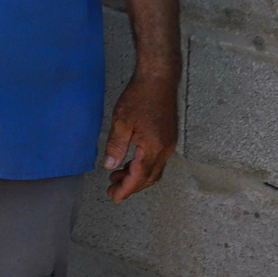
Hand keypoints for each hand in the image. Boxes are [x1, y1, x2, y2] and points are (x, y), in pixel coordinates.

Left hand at [102, 73, 178, 202]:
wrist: (159, 79)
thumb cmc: (139, 97)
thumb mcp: (121, 121)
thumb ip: (115, 146)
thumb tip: (109, 166)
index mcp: (153, 147)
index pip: (139, 176)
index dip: (126, 189)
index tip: (114, 197)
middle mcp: (165, 149)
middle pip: (149, 178)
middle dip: (130, 187)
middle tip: (112, 191)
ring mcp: (168, 144)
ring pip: (154, 170)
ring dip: (136, 177)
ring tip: (115, 176)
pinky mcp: (167, 138)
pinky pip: (156, 160)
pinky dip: (143, 166)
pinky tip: (129, 163)